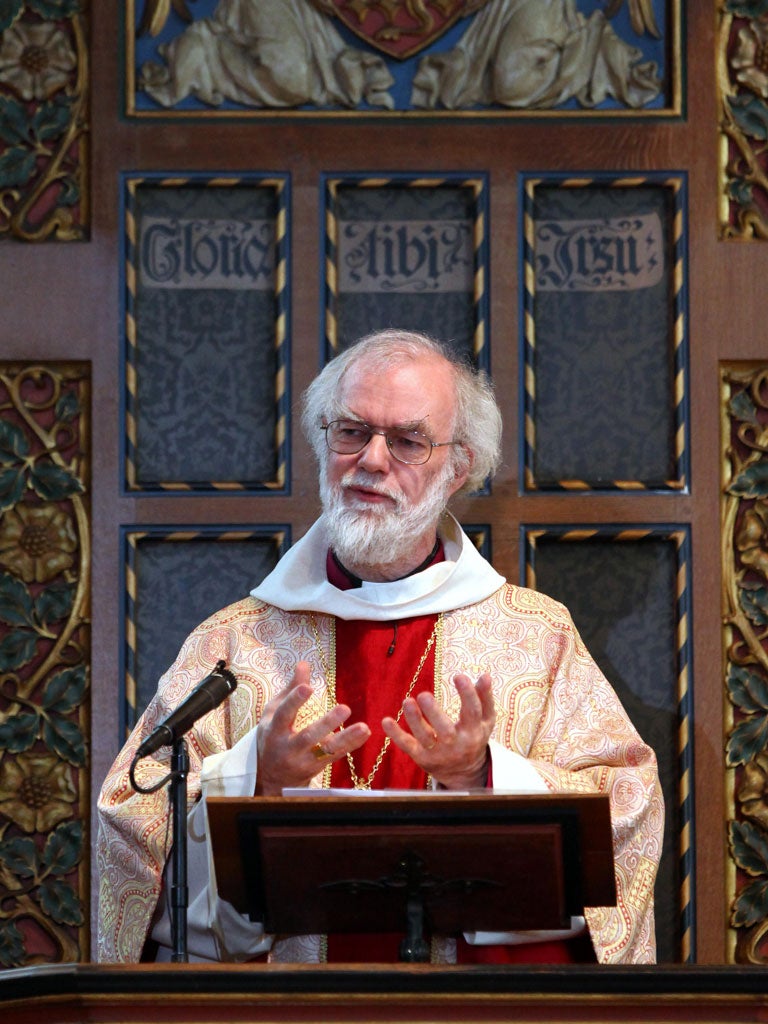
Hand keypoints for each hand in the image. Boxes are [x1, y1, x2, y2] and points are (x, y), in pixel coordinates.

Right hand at [255, 661, 370, 795]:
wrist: (270, 776)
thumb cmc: (273, 736)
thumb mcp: (274, 713)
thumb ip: (291, 689)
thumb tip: (304, 663)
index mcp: (274, 730)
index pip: (284, 714)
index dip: (295, 701)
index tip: (309, 688)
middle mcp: (288, 748)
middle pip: (308, 736)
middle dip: (327, 724)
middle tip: (345, 708)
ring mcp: (303, 761)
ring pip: (326, 751)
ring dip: (346, 738)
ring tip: (364, 727)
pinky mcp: (316, 768)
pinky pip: (336, 756)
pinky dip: (352, 745)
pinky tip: (365, 732)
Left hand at [381, 672, 494, 789]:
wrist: (464, 772)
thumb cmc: (474, 737)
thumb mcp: (485, 720)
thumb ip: (484, 698)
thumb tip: (485, 675)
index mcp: (473, 732)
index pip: (472, 712)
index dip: (467, 694)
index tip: (458, 676)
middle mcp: (456, 744)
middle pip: (446, 730)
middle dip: (434, 713)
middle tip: (424, 695)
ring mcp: (438, 752)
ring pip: (424, 738)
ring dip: (414, 720)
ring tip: (407, 701)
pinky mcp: (422, 757)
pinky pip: (407, 746)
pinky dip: (396, 735)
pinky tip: (386, 720)